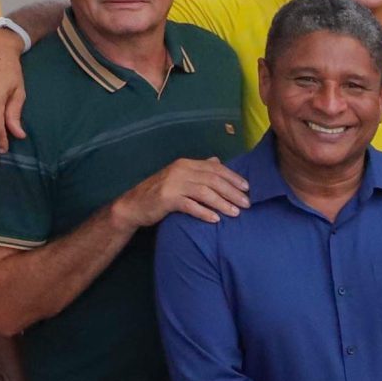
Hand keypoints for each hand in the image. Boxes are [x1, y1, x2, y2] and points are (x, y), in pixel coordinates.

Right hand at [116, 157, 250, 229]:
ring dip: (222, 203)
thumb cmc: (160, 193)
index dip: (233, 177)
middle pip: (213, 180)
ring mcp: (173, 184)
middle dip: (232, 192)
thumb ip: (199, 169)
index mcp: (186, 164)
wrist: (134, 205)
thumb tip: (218, 161)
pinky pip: (190, 206)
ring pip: (204, 192)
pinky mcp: (166, 198)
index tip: (248, 188)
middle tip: (247, 203)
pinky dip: (204, 212)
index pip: (215, 168)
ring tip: (236, 213)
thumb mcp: (180, 177)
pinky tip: (215, 219)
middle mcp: (180, 170)